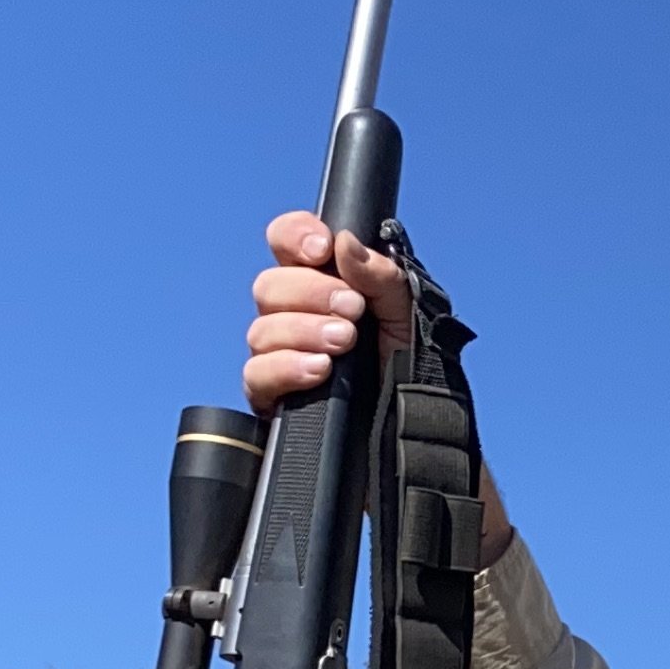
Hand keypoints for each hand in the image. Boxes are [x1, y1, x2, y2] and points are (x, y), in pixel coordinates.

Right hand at [242, 209, 416, 415]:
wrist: (414, 432)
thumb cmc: (410, 368)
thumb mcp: (408, 314)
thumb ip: (381, 276)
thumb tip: (343, 244)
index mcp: (325, 283)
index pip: (288, 241)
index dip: (295, 236)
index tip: (322, 249)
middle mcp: (295, 315)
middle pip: (269, 285)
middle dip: (311, 293)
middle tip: (353, 311)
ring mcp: (280, 356)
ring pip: (261, 329)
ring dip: (304, 331)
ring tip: (344, 344)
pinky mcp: (272, 396)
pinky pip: (256, 374)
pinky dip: (287, 367)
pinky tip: (319, 371)